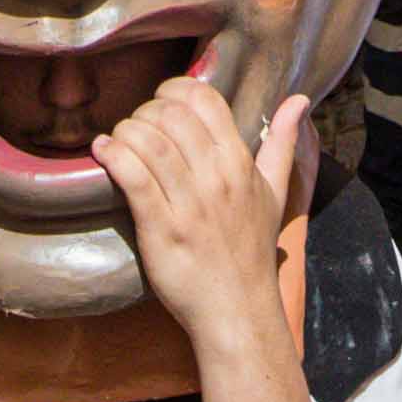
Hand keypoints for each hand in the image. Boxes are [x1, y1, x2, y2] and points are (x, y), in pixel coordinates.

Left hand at [94, 81, 316, 348]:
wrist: (237, 311)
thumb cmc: (251, 251)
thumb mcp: (275, 194)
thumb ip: (283, 144)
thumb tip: (298, 100)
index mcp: (240, 163)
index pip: (204, 99)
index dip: (174, 90)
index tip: (160, 104)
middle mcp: (216, 178)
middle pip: (170, 114)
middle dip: (144, 111)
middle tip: (137, 128)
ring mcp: (189, 204)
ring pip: (148, 141)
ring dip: (125, 131)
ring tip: (118, 141)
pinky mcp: (161, 228)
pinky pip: (133, 177)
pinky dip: (113, 155)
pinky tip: (103, 151)